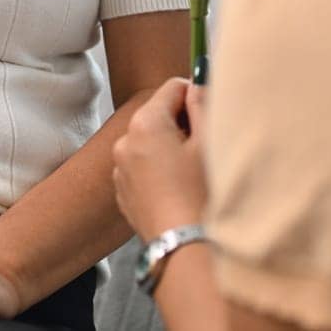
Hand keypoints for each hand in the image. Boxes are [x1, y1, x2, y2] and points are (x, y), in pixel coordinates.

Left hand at [112, 77, 208, 241]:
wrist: (183, 247)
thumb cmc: (200, 194)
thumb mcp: (209, 142)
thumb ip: (203, 104)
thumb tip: (199, 83)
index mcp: (146, 123)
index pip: (173, 87)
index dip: (196, 96)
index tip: (210, 116)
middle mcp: (125, 141)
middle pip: (159, 114)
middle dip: (182, 124)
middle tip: (204, 148)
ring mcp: (120, 168)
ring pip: (150, 141)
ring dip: (170, 147)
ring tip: (191, 173)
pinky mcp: (123, 191)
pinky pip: (142, 166)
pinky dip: (159, 169)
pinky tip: (177, 190)